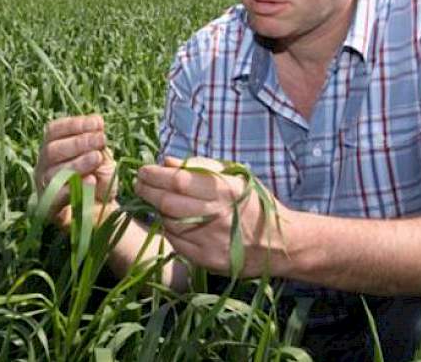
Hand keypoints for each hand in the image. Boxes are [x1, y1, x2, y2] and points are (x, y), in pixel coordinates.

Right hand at [34, 115, 117, 229]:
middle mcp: (42, 167)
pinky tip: (91, 180)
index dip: (75, 124)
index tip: (98, 122)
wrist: (104, 213)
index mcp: (51, 150)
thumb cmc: (99, 180)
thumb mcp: (101, 156)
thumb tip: (97, 121)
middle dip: (78, 142)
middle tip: (101, 139)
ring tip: (97, 157)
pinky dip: (74, 188)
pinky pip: (56, 198)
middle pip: (51, 150)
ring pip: (52, 173)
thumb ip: (96, 141)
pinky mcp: (49, 211)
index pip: (54, 131)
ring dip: (77, 162)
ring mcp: (43, 189)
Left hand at [135, 156, 289, 277]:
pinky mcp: (207, 260)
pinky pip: (176, 242)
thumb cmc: (255, 204)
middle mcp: (217, 215)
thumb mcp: (235, 178)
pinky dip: (170, 230)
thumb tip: (168, 161)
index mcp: (225, 190)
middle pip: (167, 202)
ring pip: (169, 222)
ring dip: (158, 211)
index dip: (155, 175)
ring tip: (159, 202)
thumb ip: (202, 167)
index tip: (143, 170)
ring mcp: (211, 240)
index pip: (178, 180)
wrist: (280, 244)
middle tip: (139, 184)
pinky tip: (173, 222)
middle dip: (147, 191)